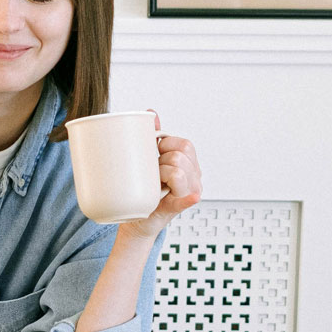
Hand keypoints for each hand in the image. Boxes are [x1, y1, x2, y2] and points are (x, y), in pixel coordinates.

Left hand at [119, 112, 201, 240]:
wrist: (137, 218)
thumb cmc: (146, 188)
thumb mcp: (150, 160)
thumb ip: (153, 137)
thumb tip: (151, 113)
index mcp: (190, 163)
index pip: (184, 144)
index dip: (166, 145)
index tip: (155, 154)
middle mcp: (194, 177)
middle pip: (181, 155)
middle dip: (162, 160)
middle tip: (153, 171)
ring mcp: (190, 192)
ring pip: (178, 171)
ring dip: (161, 174)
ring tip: (154, 182)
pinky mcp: (178, 206)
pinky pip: (187, 199)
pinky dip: (188, 197)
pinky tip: (192, 196)